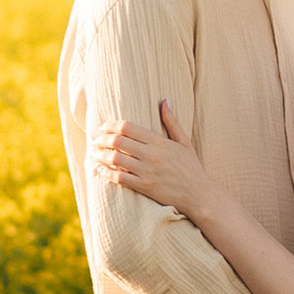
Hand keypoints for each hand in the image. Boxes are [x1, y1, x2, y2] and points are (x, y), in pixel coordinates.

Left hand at [96, 99, 211, 218]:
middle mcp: (151, 155)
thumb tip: (165, 100)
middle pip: (118, 142)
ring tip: (94, 153)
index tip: (103, 127)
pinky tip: (101, 170)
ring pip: (115, 159)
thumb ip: (172, 121)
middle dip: (102, 139)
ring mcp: (147, 171)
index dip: (111, 126)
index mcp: (159, 141)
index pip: (128, 128)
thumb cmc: (191, 167)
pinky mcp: (144, 187)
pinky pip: (119, 178)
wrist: (199, 193)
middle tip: (95, 140)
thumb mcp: (184, 141)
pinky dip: (106, 173)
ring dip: (100, 155)